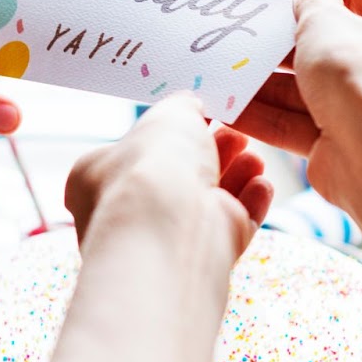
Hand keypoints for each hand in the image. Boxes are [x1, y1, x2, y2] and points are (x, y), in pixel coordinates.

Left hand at [65, 95, 274, 259]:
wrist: (171, 227)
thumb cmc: (154, 166)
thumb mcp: (167, 115)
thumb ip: (180, 107)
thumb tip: (189, 104)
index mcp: (100, 177)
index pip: (138, 152)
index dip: (174, 133)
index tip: (203, 118)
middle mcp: (130, 210)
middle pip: (180, 177)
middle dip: (214, 152)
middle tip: (237, 135)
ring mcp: (167, 237)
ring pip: (208, 202)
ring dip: (236, 176)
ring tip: (253, 158)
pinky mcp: (203, 257)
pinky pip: (230, 227)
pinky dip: (249, 204)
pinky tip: (261, 184)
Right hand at [235, 0, 361, 208]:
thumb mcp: (326, 23)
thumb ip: (311, 3)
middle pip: (327, 41)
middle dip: (281, 40)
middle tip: (240, 26)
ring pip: (307, 85)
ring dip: (264, 80)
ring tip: (222, 66)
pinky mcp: (342, 139)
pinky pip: (296, 122)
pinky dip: (264, 115)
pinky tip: (227, 106)